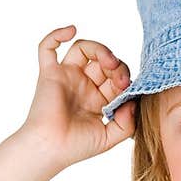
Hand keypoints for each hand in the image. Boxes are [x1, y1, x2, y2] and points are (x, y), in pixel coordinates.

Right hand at [19, 25, 135, 167]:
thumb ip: (127, 122)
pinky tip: (72, 29)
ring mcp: (65, 77)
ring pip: (82, 49)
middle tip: (120, 77)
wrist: (50, 150)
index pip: (115, 77)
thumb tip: (133, 102)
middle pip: (102, 61)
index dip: (124, 78)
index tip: (128, 90)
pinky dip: (57, 34)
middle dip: (116, 65)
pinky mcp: (49, 73)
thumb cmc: (76, 147)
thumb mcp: (110, 137)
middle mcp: (82, 84)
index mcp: (97, 98)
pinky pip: (47, 47)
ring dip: (99, 49)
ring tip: (108, 60)